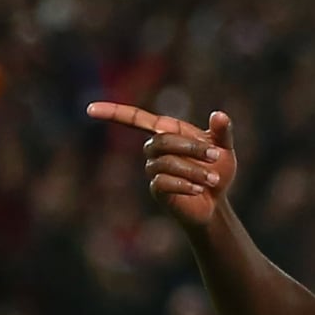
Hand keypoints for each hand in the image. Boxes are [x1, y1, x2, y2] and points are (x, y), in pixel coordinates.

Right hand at [85, 101, 238, 228]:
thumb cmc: (217, 172)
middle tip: (218, 157)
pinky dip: (184, 184)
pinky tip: (199, 190)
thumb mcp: (225, 150)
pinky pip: (162, 182)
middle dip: (191, 147)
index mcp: (168, 133)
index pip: (136, 119)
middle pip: (160, 141)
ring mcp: (153, 171)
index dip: (114, 113)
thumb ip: (222, 133)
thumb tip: (219, 115)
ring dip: (194, 170)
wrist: (216, 205)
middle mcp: (155, 151)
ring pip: (165, 163)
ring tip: (213, 180)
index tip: (90, 109)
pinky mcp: (157, 191)